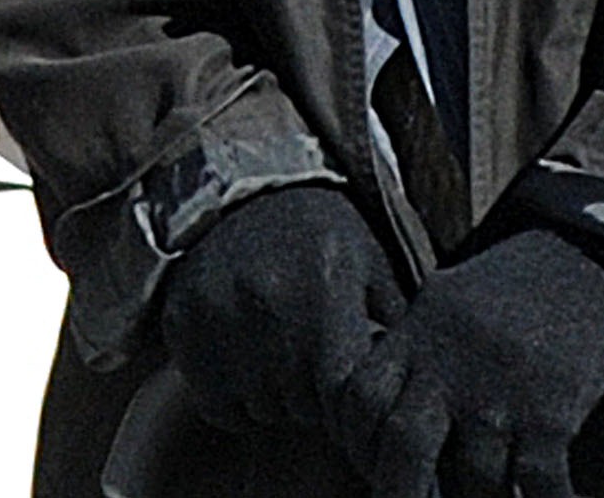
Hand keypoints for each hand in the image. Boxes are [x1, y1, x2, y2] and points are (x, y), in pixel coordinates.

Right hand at [160, 185, 407, 437]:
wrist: (241, 193)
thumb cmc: (318, 232)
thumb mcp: (370, 260)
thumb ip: (395, 321)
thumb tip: (421, 384)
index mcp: (325, 288)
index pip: (343, 391)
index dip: (353, 406)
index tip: (356, 402)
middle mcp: (268, 304)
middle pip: (302, 404)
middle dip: (318, 401)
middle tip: (322, 373)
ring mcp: (219, 319)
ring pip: (259, 410)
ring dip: (278, 401)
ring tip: (287, 360)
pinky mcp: (183, 330)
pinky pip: (217, 404)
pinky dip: (237, 399)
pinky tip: (252, 364)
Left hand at [329, 228, 603, 497]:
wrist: (597, 251)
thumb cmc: (520, 283)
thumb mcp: (449, 297)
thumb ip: (412, 347)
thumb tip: (383, 403)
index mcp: (420, 331)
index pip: (361, 400)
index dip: (357, 442)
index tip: (374, 463)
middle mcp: (452, 363)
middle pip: (403, 446)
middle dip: (400, 491)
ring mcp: (501, 389)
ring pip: (474, 478)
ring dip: (482, 497)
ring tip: (490, 495)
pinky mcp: (553, 410)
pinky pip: (538, 484)